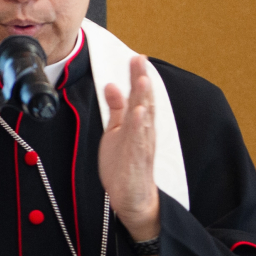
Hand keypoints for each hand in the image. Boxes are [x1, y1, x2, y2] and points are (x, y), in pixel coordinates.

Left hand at [101, 55, 161, 242]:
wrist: (131, 199)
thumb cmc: (124, 166)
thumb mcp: (116, 132)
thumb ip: (116, 109)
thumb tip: (111, 85)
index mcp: (138, 125)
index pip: (140, 96)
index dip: (138, 77)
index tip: (137, 57)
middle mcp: (143, 132)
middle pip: (144, 102)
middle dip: (142, 80)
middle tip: (140, 59)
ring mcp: (142, 146)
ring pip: (144, 118)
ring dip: (144, 98)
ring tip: (142, 79)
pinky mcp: (137, 160)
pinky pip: (139, 141)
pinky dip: (139, 126)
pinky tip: (138, 112)